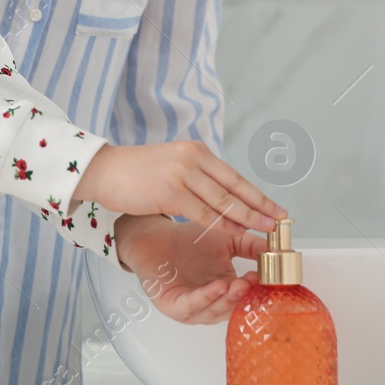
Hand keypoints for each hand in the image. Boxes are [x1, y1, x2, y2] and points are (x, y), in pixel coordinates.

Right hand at [72, 141, 283, 236]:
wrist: (104, 170)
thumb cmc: (136, 171)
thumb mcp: (173, 165)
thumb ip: (196, 176)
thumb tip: (221, 195)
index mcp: (197, 151)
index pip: (234, 176)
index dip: (257, 194)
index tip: (276, 208)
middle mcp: (193, 159)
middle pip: (234, 188)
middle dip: (260, 206)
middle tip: (280, 221)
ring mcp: (182, 174)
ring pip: (223, 201)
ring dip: (247, 217)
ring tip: (265, 230)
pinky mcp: (171, 192)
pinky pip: (203, 213)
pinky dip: (223, 224)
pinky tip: (237, 232)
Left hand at [115, 215, 266, 323]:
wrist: (157, 237)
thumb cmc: (189, 242)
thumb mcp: (227, 240)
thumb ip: (251, 244)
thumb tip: (278, 246)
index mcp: (227, 291)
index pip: (247, 295)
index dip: (259, 288)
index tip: (271, 276)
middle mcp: (211, 304)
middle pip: (232, 306)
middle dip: (244, 295)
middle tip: (256, 282)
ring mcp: (192, 308)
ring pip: (213, 310)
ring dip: (227, 299)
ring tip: (239, 284)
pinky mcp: (173, 306)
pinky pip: (191, 306)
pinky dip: (205, 298)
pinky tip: (217, 286)